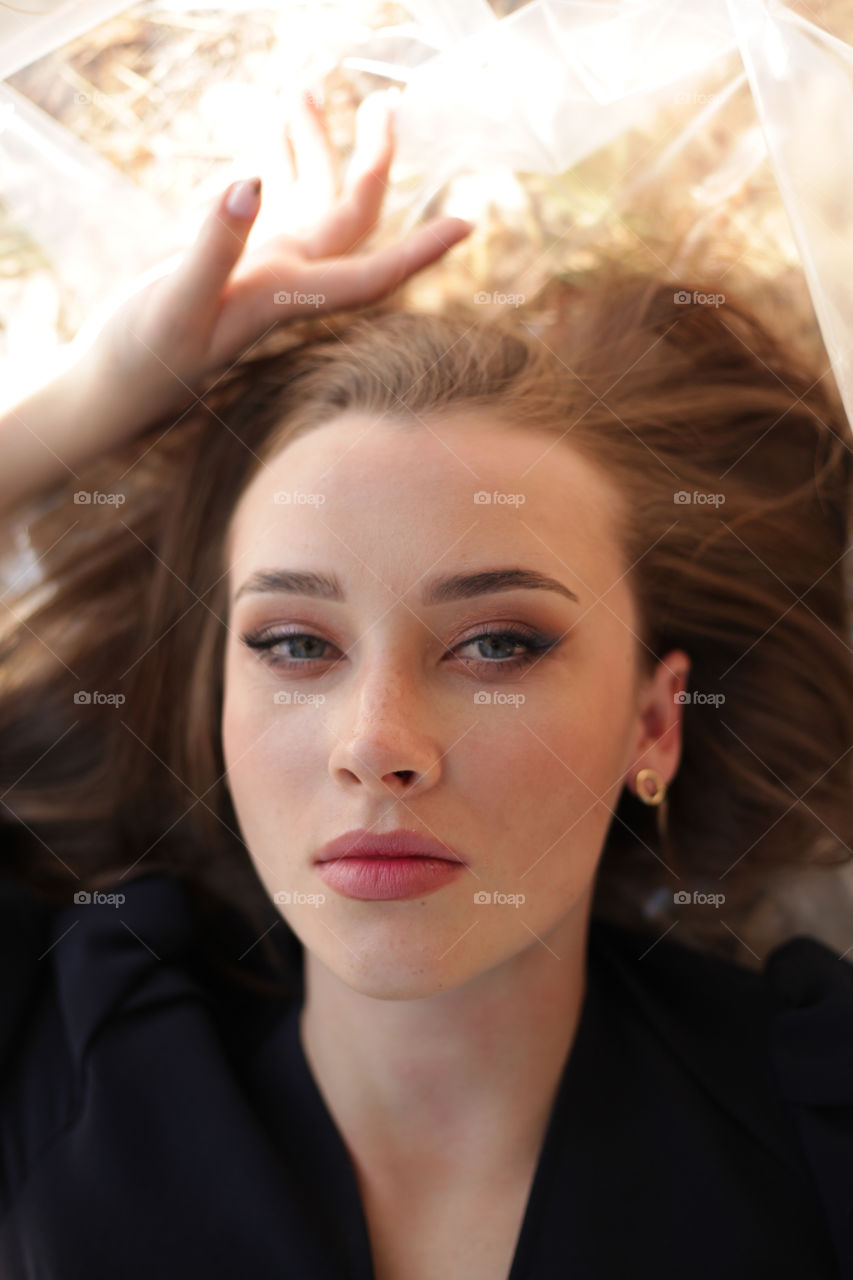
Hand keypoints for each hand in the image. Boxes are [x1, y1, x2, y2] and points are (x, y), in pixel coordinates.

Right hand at [75, 87, 472, 423]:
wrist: (116, 385)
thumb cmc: (144, 360)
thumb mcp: (174, 304)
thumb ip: (212, 247)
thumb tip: (248, 180)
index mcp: (285, 298)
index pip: (369, 275)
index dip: (419, 253)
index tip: (468, 225)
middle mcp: (288, 281)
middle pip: (349, 216)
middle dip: (371, 159)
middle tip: (384, 102)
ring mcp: (266, 267)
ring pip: (309, 199)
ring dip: (313, 145)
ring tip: (301, 86)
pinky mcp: (240, 260)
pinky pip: (273, 201)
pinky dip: (276, 160)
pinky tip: (270, 127)